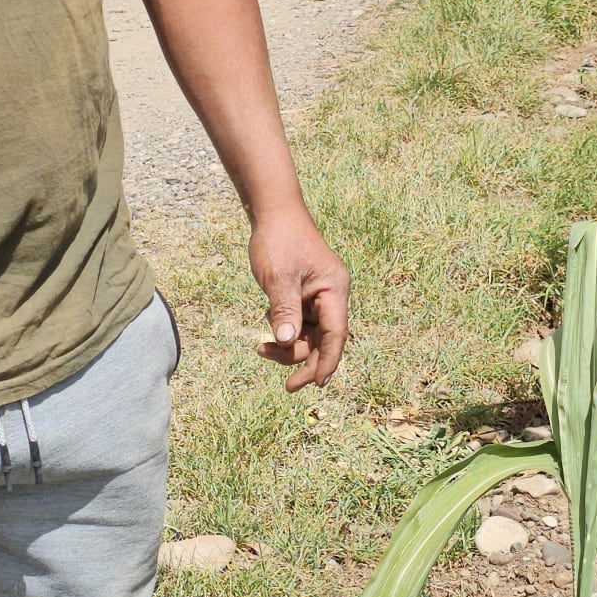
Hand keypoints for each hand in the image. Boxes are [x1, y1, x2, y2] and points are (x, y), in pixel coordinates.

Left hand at [251, 203, 349, 389]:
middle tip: (286, 384)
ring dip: (288, 346)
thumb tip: (287, 343)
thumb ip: (284, 311)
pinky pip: (299, 323)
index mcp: (334, 290)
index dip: (327, 362)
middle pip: (323, 340)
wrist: (273, 212)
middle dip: (303, 360)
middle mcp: (331, 296)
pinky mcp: (305, 294)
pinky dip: (284, 330)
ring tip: (260, 347)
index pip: (336, 335)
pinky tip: (266, 319)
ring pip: (309, 335)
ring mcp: (318, 296)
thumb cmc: (278, 241)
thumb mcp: (278, 279)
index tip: (314, 384)